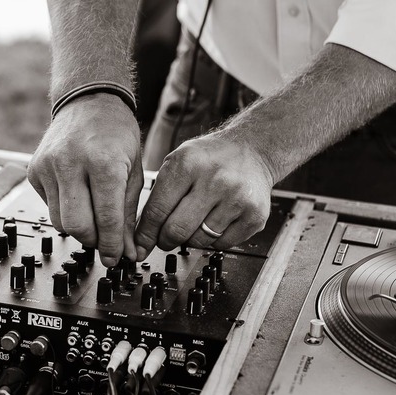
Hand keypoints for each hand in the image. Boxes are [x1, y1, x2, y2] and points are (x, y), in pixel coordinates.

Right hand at [28, 94, 143, 267]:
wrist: (88, 102)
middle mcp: (71, 163)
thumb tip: (127, 252)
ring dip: (78, 227)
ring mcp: (48, 166)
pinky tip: (77, 195)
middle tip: (104, 239)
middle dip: (93, 240)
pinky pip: (49, 206)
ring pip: (59, 221)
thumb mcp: (133, 172)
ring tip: (93, 216)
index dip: (112, 245)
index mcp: (103, 162)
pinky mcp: (34, 170)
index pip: (106, 219)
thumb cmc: (116, 135)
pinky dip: (65, 210)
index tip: (116, 257)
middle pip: (76, 226)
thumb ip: (129, 215)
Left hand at [134, 134, 274, 258]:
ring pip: (199, 241)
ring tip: (194, 222)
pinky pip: (222, 244)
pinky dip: (213, 240)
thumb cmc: (209, 158)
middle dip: (165, 240)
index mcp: (189, 164)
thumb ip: (158, 195)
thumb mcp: (178, 161)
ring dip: (190, 239)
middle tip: (165, 238)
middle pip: (176, 231)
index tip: (140, 245)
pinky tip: (215, 222)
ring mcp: (237, 199)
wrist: (253, 149)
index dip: (145, 234)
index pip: (157, 211)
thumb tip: (141, 236)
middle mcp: (215, 180)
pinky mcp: (254, 216)